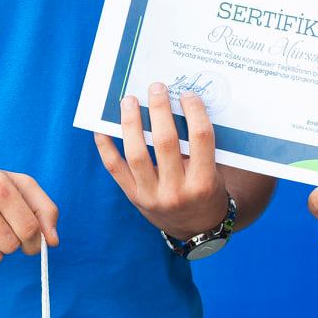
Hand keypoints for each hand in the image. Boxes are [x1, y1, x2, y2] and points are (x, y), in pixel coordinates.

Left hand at [95, 83, 228, 240]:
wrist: (196, 229)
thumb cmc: (207, 192)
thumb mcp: (214, 174)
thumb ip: (200, 147)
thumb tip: (179, 105)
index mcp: (204, 182)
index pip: (201, 139)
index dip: (194, 111)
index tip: (187, 94)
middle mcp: (177, 192)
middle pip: (166, 142)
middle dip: (160, 110)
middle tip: (156, 88)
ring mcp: (152, 196)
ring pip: (136, 153)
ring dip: (131, 123)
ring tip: (130, 100)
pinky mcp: (134, 197)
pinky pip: (115, 167)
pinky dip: (106, 145)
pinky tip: (103, 126)